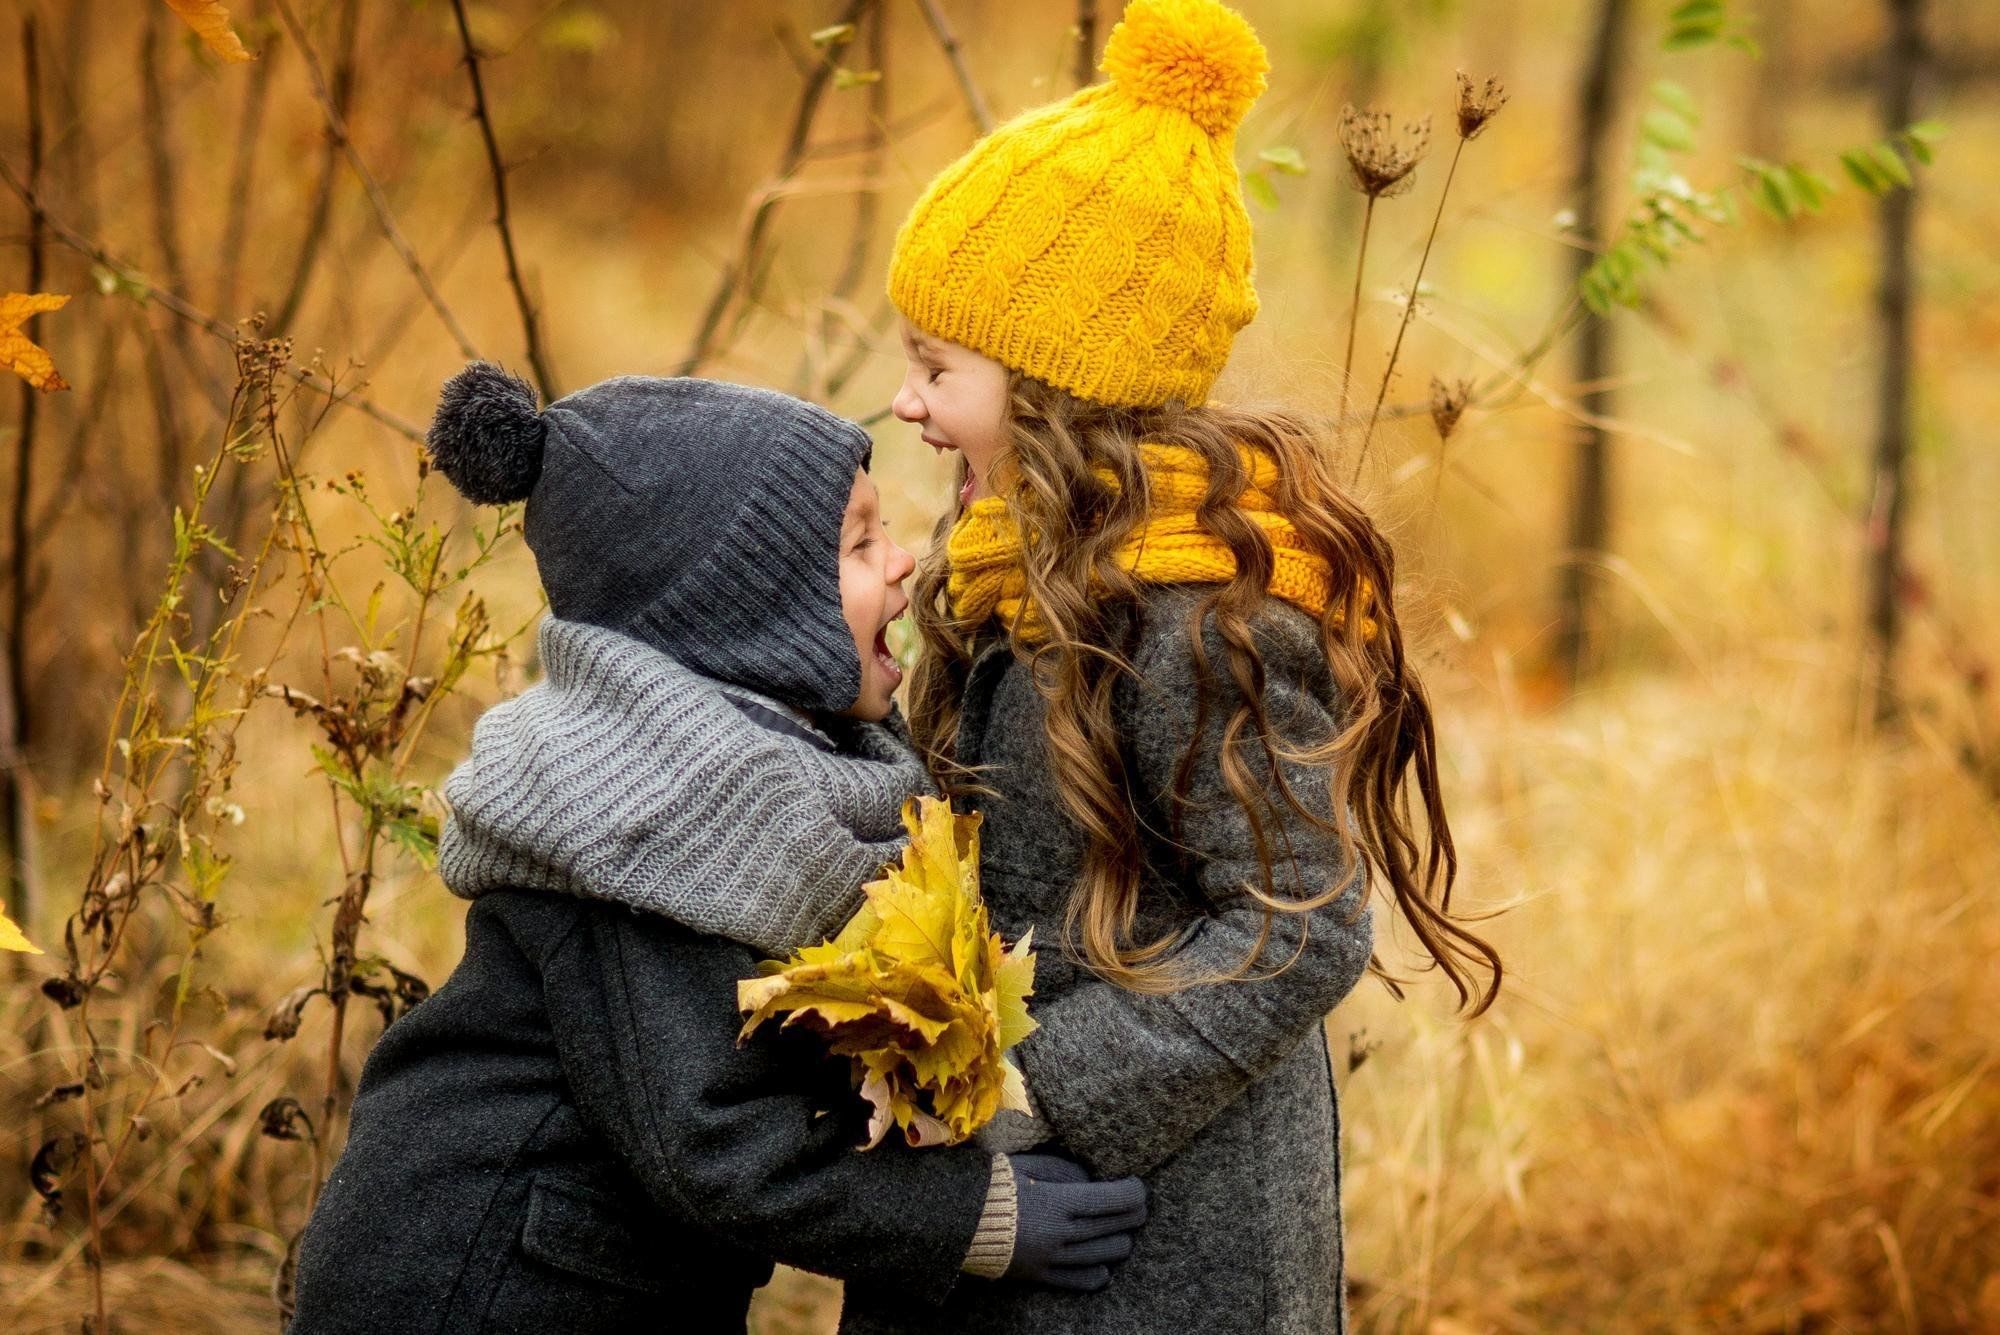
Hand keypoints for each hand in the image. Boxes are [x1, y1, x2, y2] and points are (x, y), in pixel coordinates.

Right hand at [1002, 1153, 1148, 1292]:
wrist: (951, 1220)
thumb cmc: (991, 1184)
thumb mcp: (1027, 1165)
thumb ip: (1065, 1170)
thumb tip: (1095, 1180)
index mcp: (1056, 1202)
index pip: (1115, 1200)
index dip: (1135, 1191)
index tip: (1136, 1184)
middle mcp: (1059, 1234)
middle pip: (1118, 1227)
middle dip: (1134, 1213)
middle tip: (1134, 1203)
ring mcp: (1051, 1260)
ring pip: (1108, 1255)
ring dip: (1120, 1239)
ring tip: (1117, 1228)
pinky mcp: (1041, 1277)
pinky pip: (1084, 1281)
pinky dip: (1101, 1271)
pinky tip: (1101, 1259)